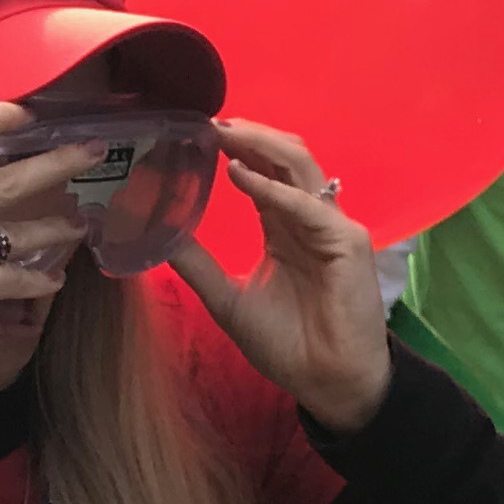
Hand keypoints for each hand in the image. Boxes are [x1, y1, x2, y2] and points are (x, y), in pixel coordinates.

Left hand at [164, 122, 393, 432]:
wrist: (327, 383)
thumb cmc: (288, 344)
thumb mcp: (227, 299)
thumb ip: (196, 264)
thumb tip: (155, 235)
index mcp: (286, 225)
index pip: (264, 171)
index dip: (235, 147)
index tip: (196, 132)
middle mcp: (310, 218)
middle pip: (284, 157)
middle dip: (248, 134)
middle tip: (207, 121)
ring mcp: (332, 226)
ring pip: (300, 166)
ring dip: (261, 145)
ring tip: (223, 134)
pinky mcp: (348, 243)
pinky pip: (308, 207)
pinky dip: (274, 189)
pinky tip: (241, 176)